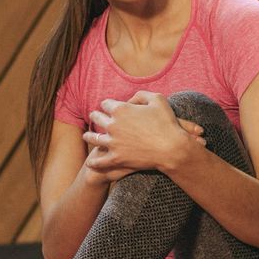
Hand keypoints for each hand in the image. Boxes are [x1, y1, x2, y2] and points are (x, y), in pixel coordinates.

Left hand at [82, 92, 200, 179]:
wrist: (172, 148)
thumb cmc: (167, 123)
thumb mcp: (157, 99)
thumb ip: (141, 95)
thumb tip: (130, 100)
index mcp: (121, 109)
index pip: (106, 104)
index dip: (107, 104)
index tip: (107, 106)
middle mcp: (113, 125)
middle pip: (97, 118)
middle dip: (95, 116)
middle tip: (93, 116)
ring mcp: (113, 143)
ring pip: (94, 138)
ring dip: (89, 136)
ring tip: (87, 136)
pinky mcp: (116, 158)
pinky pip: (100, 161)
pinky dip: (94, 162)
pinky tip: (90, 162)